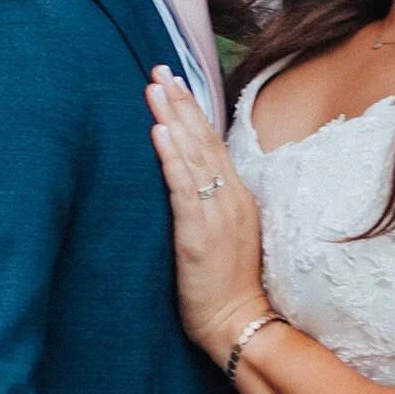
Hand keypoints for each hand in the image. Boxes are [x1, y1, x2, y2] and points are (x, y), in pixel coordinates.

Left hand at [147, 67, 267, 358]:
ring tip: (155, 88)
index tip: (176, 83)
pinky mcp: (198, 232)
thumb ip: (211, 208)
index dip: (194, 112)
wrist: (239, 323)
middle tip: (159, 70)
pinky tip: (159, 131)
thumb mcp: (225, 239)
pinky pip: (183, 187)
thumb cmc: (228, 288)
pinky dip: (171, 157)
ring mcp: (216, 213)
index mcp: (237, 198)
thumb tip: (191, 187)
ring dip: (173, 117)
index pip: (213, 144)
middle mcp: (230, 197)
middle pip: (203, 139)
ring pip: (193, 155)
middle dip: (181, 102)